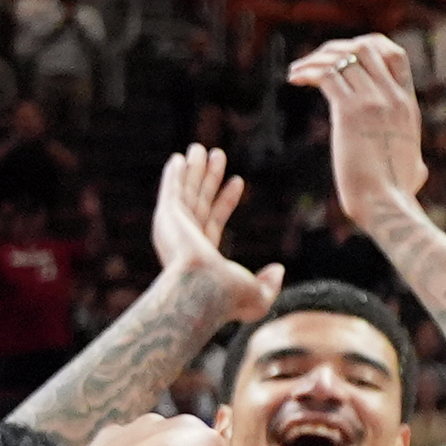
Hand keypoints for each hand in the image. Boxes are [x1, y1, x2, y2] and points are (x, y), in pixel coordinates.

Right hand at [151, 144, 283, 329]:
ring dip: (193, 170)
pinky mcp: (167, 218)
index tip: (238, 180)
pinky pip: (171, 190)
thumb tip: (278, 270)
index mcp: (203, 256)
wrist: (203, 291)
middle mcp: (186, 241)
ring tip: (200, 148)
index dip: (226, 199)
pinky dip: (173, 175)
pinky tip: (179, 160)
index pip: (215, 220)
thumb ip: (269, 284)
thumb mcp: (258, 297)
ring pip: (186, 191)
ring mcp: (174, 229)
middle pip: (199, 200)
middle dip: (207, 177)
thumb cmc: (228, 297)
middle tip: (217, 155)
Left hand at [288, 36, 431, 238]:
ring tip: (296, 71)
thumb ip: (415, 161)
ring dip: (314, 60)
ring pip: (341, 59)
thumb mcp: (414, 168)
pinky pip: (326, 76)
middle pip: (364, 47)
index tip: (345, 56)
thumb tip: (418, 172)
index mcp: (407, 105)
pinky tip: (293, 79)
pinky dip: (306, 72)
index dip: (369, 46)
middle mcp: (391, 97)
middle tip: (314, 62)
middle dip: (335, 48)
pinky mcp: (350, 113)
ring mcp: (372, 102)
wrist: (385, 204)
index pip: (395, 54)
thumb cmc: (396, 195)